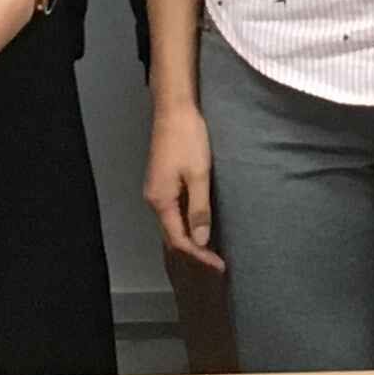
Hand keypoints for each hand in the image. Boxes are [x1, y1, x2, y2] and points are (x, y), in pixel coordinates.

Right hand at [145, 98, 221, 269]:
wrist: (174, 109)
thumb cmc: (188, 139)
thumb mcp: (199, 175)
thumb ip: (199, 209)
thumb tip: (200, 241)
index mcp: (160, 200)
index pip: (179, 239)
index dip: (199, 255)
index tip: (219, 265)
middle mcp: (153, 198)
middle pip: (172, 235)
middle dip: (194, 251)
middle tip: (217, 263)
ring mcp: (156, 189)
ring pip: (172, 223)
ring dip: (190, 237)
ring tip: (212, 250)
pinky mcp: (162, 181)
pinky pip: (173, 210)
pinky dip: (187, 222)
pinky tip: (200, 224)